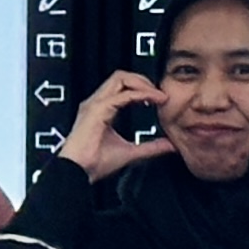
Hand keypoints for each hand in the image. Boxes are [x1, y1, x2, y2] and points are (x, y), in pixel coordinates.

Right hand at [57, 72, 172, 178]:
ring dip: (142, 83)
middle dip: (143, 81)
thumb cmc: (94, 164)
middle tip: (160, 94)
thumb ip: (151, 147)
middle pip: (121, 76)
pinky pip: (122, 95)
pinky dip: (140, 94)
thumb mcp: (131, 153)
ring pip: (120, 78)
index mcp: (102, 109)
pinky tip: (152, 100)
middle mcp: (97, 102)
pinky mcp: (97, 109)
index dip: (142, 88)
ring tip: (157, 95)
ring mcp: (96, 103)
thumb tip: (169, 145)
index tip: (159, 99)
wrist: (78, 172)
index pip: (123, 87)